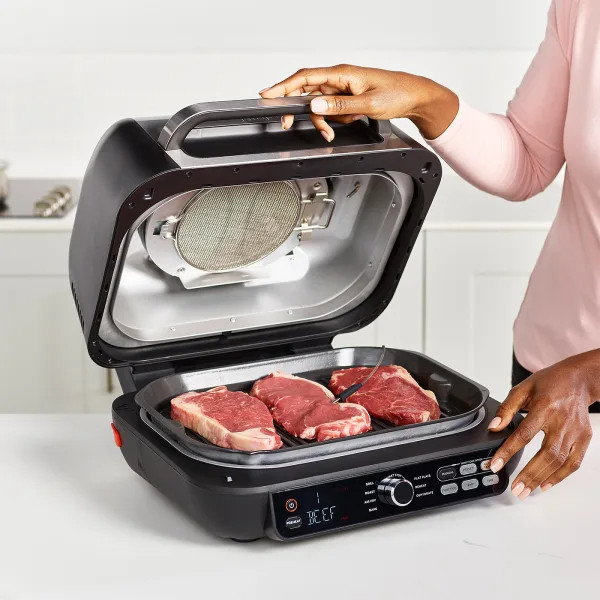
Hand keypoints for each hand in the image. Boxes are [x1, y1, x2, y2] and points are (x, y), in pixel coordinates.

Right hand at [259, 64, 458, 141]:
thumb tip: (316, 106)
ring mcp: (342, 90)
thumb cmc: (397, 94)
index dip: (283, 86)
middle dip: (299, 110)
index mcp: (342, 74)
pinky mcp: (346, 100)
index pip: (305, 77)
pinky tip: (338, 128)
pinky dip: (330, 122)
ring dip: (320, 121)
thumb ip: (339, 106)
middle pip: (307, 93)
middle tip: (288, 124)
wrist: (414, 98)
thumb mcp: (367, 104)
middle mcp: (339, 79)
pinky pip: (330, 111)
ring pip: (318, 106)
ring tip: (328, 133)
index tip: (267, 94)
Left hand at [488, 350, 596, 498]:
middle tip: (514, 489)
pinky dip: (560, 476)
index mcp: (544, 407)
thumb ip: (507, 408)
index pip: (524, 434)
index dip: (508, 451)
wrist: (579, 380)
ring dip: (542, 478)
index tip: (495, 464)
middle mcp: (562, 421)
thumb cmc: (550, 383)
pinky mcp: (584, 438)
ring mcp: (575, 432)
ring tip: (525, 490)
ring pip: (560, 461)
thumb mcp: (523, 389)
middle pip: (546, 453)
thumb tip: (493, 427)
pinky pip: (574, 463)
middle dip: (528, 474)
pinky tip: (546, 484)